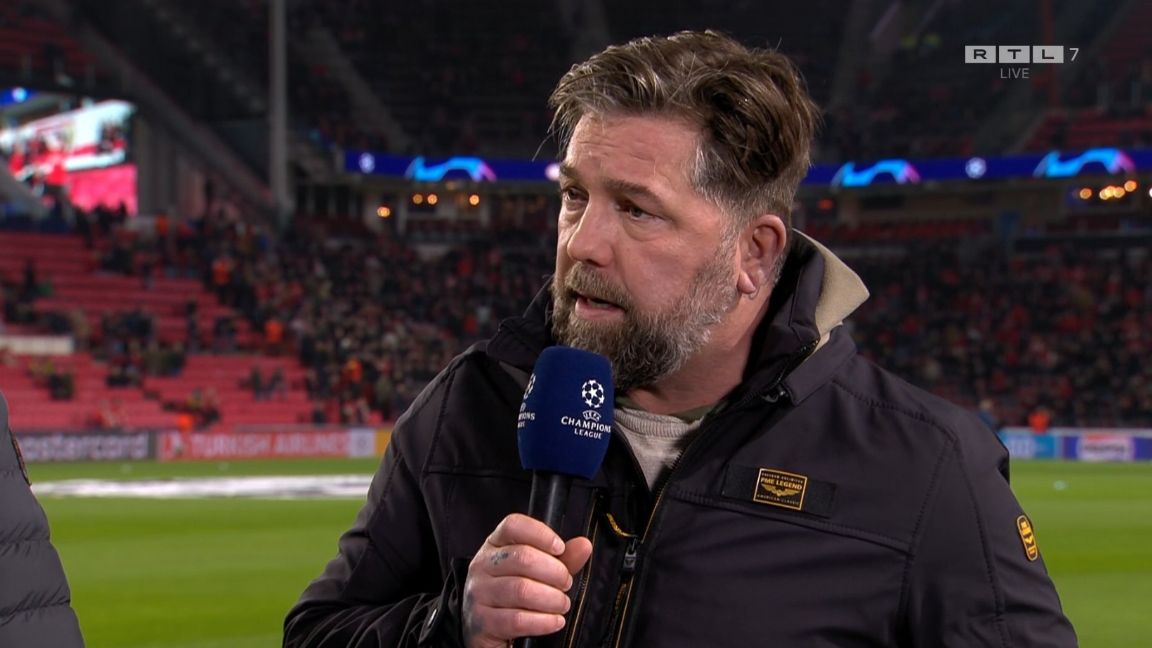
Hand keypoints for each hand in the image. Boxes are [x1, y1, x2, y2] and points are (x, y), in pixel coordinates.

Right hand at [462, 514, 592, 647]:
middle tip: (566, 583)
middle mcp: (483, 565)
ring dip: (552, 598)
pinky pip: (518, 620)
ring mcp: (479, 593)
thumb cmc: (513, 594)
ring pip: (522, 589)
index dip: (541, 534)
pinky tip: (555, 621)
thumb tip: (584, 545)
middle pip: (522, 558)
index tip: (560, 548)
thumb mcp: (537, 570)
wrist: (486, 628)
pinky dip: (543, 621)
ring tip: (562, 603)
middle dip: (554, 572)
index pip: (513, 525)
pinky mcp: (483, 621)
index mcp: (495, 544)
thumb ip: (562, 558)